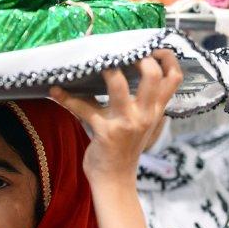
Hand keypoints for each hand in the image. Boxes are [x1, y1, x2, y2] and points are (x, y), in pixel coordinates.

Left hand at [50, 50, 182, 227]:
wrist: (115, 180)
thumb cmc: (125, 149)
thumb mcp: (142, 125)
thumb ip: (143, 103)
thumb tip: (127, 73)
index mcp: (155, 111)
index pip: (174, 79)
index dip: (168, 58)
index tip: (153, 46)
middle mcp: (144, 114)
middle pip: (153, 76)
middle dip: (139, 58)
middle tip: (122, 51)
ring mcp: (126, 123)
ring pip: (118, 85)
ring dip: (105, 70)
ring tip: (94, 62)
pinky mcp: (104, 132)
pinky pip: (83, 107)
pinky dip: (66, 98)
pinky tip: (54, 90)